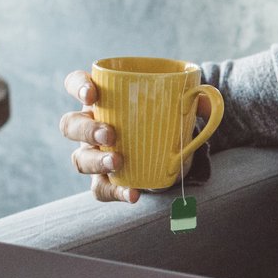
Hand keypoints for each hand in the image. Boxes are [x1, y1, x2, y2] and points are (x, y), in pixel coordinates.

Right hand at [60, 70, 214, 203]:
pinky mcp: (105, 180)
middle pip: (70, 124)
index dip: (77, 86)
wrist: (172, 151)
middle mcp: (91, 125)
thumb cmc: (167, 118)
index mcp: (103, 98)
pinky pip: (101, 189)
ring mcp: (94, 154)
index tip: (92, 94)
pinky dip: (116, 192)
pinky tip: (133, 194)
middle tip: (110, 133)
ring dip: (96, 160)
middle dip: (86, 129)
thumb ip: (194, 98)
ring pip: (79, 159)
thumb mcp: (181, 104)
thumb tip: (206, 99)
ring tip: (118, 161)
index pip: (76, 84)